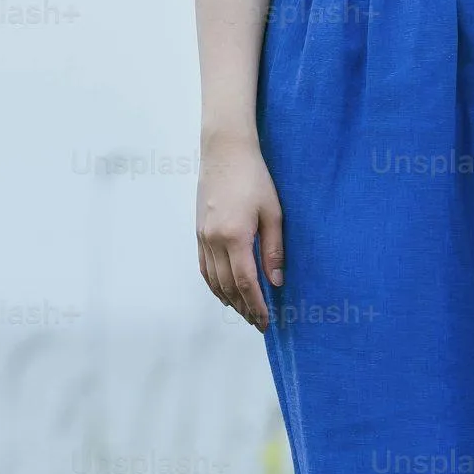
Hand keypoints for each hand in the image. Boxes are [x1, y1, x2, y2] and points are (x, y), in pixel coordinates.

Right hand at [195, 131, 283, 330]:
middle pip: (227, 286)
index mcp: (235, 237)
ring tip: (243, 311)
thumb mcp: (273, 213)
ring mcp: (203, 236)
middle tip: (257, 322)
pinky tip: (224, 291)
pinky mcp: (198, 230)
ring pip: (213, 280)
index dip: (256, 305)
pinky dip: (213, 284)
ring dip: (228, 299)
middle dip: (243, 308)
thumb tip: (276, 282)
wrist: (225, 151)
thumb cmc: (254, 178)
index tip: (266, 321)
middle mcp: (214, 240)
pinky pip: (204, 266)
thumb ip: (273, 249)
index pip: (246, 283)